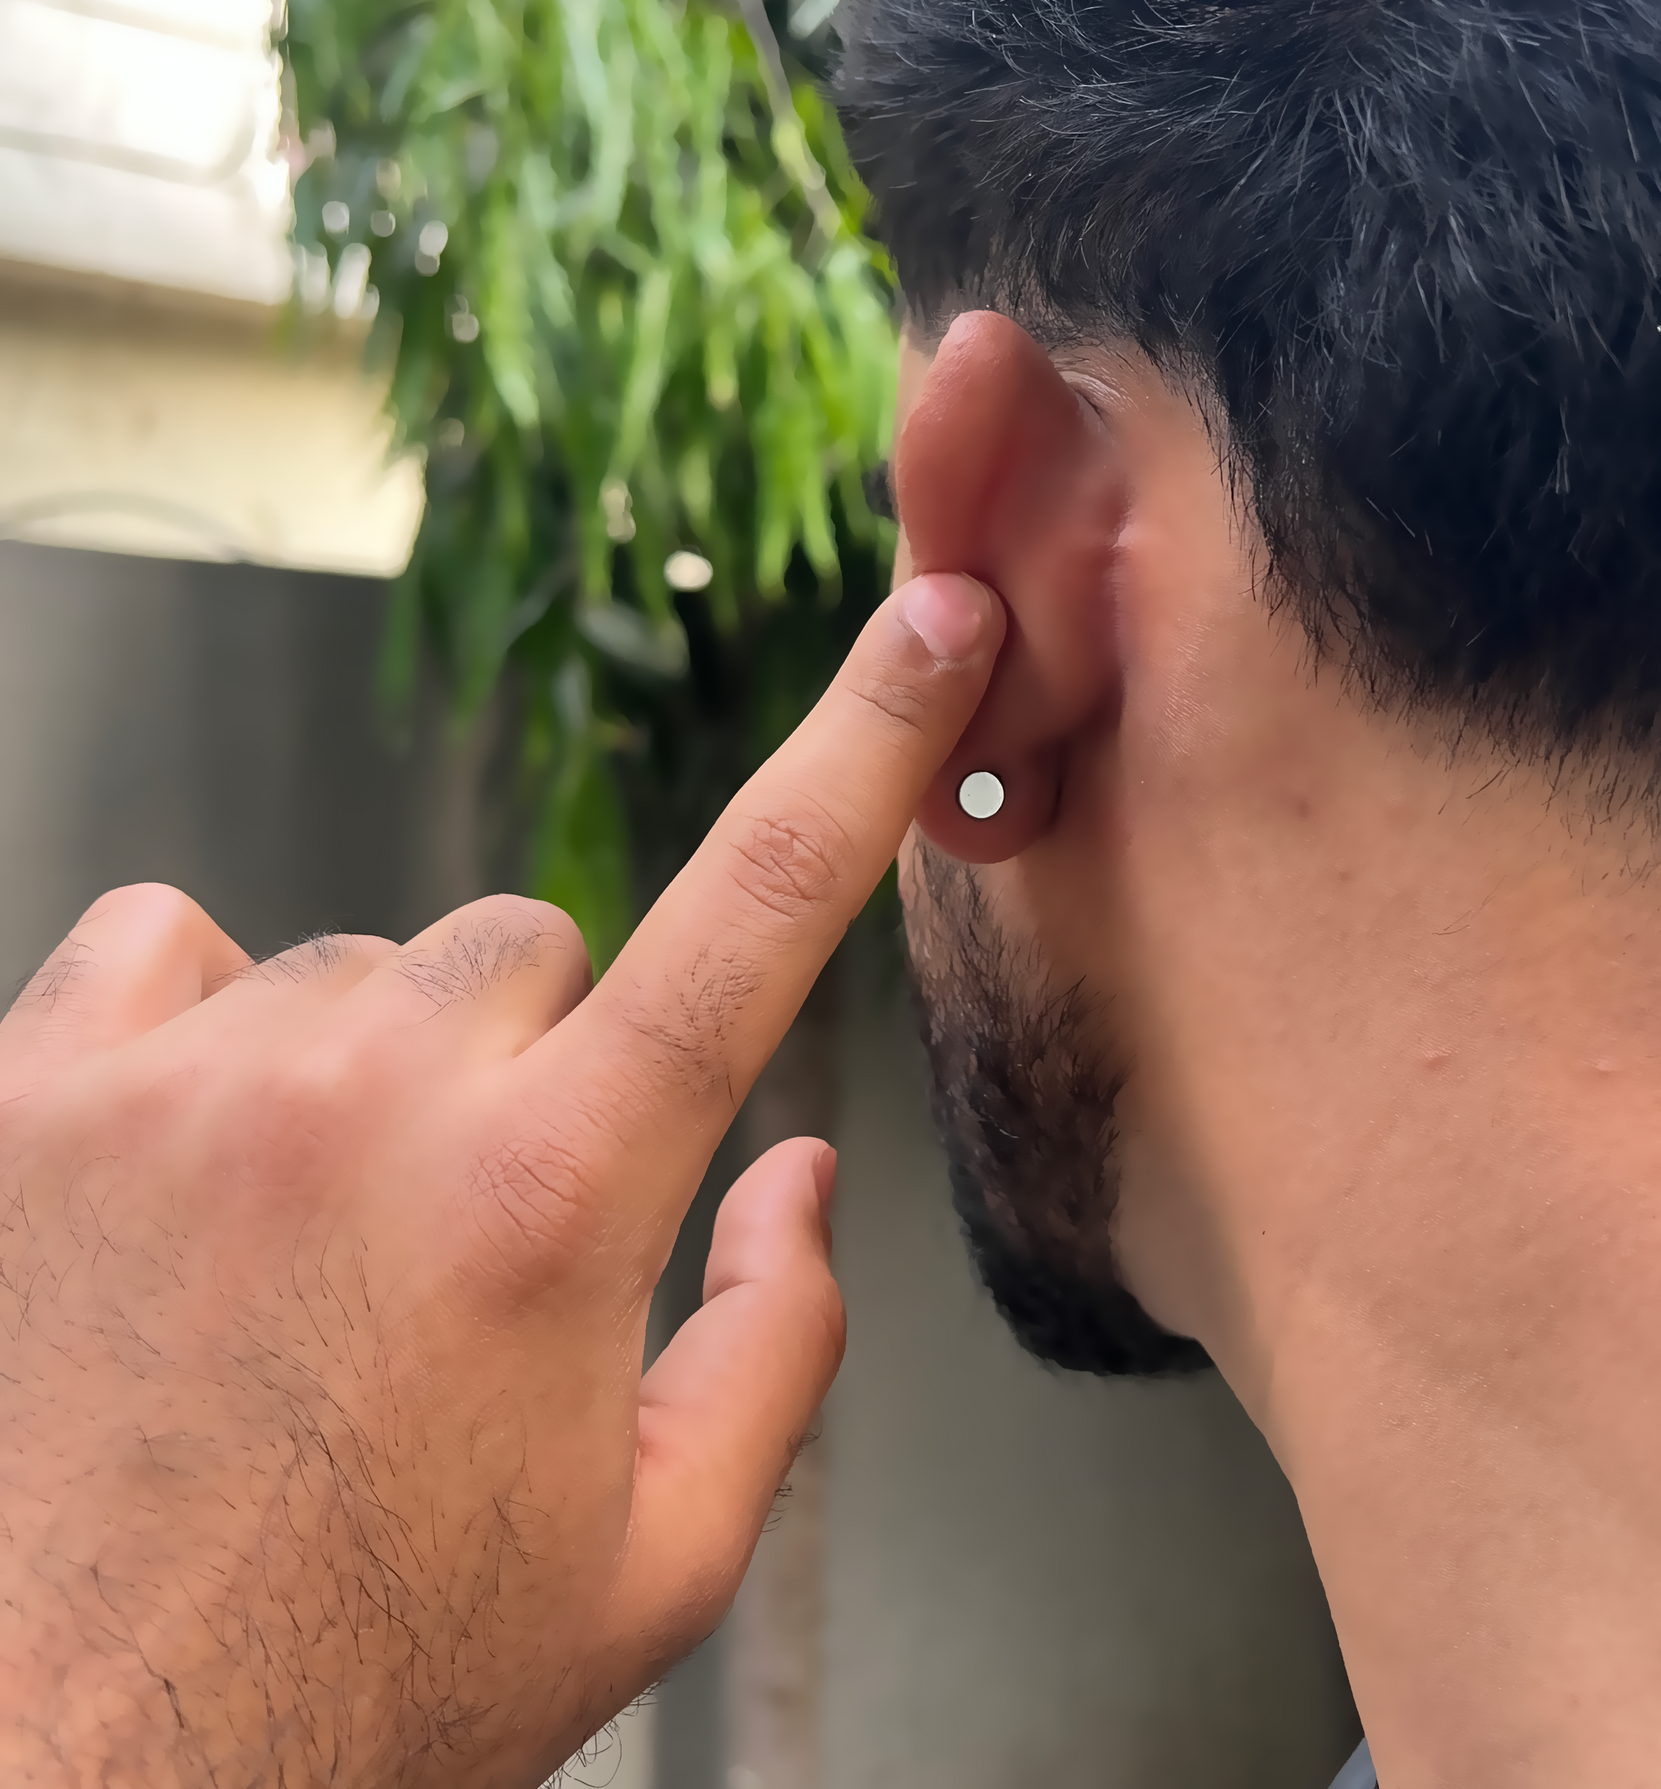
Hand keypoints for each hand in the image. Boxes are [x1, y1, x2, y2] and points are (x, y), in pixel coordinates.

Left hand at [0, 575, 1000, 1788]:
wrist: (54, 1770)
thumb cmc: (358, 1684)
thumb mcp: (651, 1565)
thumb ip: (781, 1342)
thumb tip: (796, 1177)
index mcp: (560, 1201)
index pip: (764, 907)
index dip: (866, 743)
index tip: (931, 627)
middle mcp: (379, 1096)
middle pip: (530, 948)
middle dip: (537, 1063)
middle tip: (473, 1225)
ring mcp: (189, 1077)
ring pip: (358, 962)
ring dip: (369, 1068)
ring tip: (306, 1246)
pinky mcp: (32, 1089)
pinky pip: (164, 942)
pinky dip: (193, 1023)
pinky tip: (181, 1159)